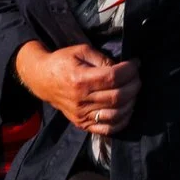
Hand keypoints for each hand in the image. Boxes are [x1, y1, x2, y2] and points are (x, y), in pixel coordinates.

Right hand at [17, 42, 140, 135]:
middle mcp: (81, 100)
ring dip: (132, 102)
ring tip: (133, 91)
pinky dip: (123, 121)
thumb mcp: (81, 51)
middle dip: (134, 85)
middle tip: (137, 77)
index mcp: (80, 79)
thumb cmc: (62, 62)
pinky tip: (127, 109)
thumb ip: (102, 59)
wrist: (42, 80)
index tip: (136, 63)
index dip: (130, 70)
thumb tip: (122, 68)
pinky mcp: (82, 124)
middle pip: (118, 96)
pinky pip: (108, 129)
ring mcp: (82, 115)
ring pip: (116, 113)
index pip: (113, 77)